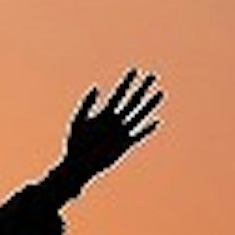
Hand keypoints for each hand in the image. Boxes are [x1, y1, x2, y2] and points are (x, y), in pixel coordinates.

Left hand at [53, 70, 163, 185]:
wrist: (78, 165)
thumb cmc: (75, 143)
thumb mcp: (79, 121)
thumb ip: (87, 104)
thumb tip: (96, 87)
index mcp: (104, 113)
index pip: (118, 93)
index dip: (126, 82)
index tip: (134, 70)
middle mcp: (115, 120)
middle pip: (132, 101)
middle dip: (142, 88)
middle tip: (152, 76)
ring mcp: (121, 132)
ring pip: (139, 115)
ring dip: (149, 105)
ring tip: (159, 93)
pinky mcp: (125, 145)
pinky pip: (139, 135)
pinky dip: (148, 129)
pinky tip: (157, 121)